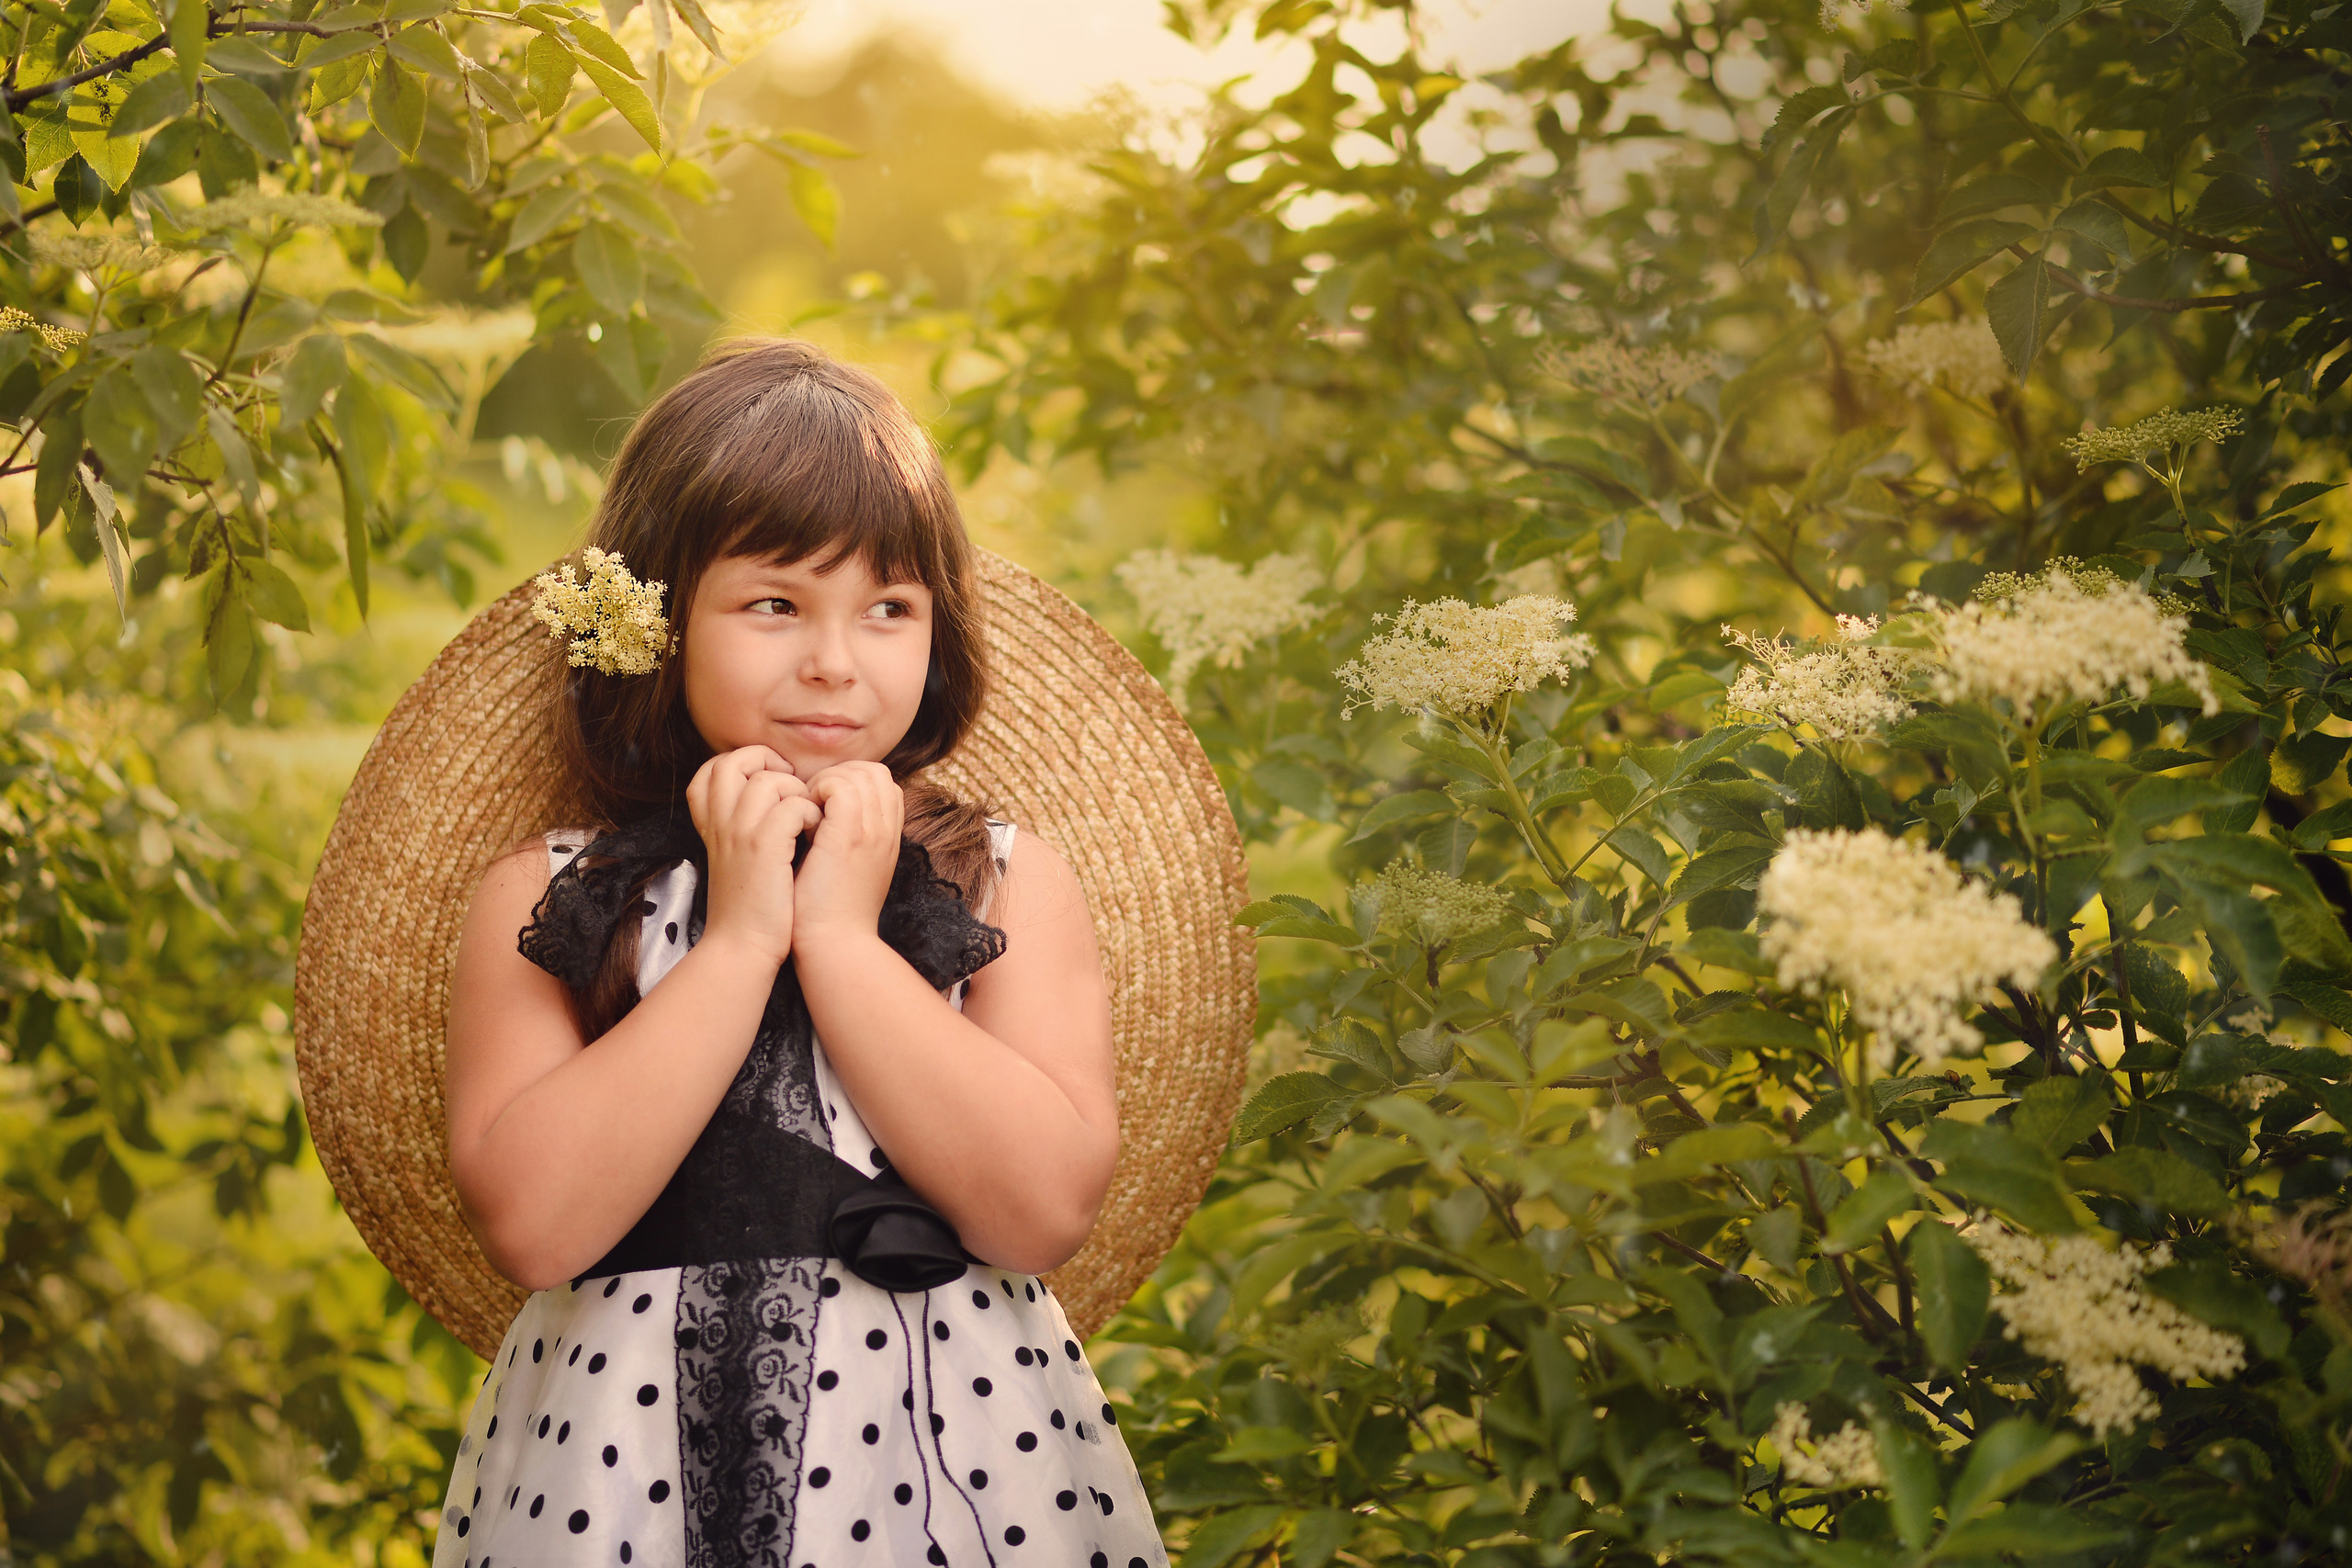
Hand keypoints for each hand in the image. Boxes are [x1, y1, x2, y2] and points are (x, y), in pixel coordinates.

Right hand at [686, 745, 820, 967]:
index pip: (713, 767)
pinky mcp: (764, 847)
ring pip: (768, 779)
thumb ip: (743, 824)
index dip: (745, 763)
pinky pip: (793, 805)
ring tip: (808, 819)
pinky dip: (811, 814)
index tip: (770, 780)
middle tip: (794, 787)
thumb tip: (775, 794)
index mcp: (712, 823)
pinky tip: (815, 834)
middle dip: (769, 763)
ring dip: (798, 793)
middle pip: (733, 760)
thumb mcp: (735, 857)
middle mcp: (720, 822)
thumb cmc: (751, 906)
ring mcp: (739, 832)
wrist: (743, 947)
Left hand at [790, 761, 902, 949]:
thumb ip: (847, 840)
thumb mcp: (850, 871)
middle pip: (875, 771)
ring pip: (859, 772)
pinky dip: (816, 791)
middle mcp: (887, 830)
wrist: (833, 945)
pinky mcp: (850, 835)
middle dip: (839, 776)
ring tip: (806, 812)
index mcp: (889, 838)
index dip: (850, 783)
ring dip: (826, 782)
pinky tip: (801, 819)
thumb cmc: (830, 914)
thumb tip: (822, 814)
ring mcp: (873, 831)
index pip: (882, 783)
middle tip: (811, 807)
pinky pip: (839, 785)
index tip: (821, 808)